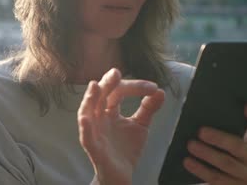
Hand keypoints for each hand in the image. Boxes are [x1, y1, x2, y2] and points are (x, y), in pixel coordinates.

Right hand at [77, 68, 164, 184]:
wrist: (121, 176)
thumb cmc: (126, 149)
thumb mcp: (141, 125)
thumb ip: (149, 108)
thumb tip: (160, 91)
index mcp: (109, 110)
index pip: (118, 91)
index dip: (134, 86)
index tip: (153, 88)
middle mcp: (99, 117)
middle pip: (100, 95)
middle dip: (107, 83)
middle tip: (116, 73)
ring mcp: (94, 131)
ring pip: (87, 111)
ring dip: (90, 99)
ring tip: (95, 86)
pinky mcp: (93, 148)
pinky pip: (86, 137)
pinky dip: (85, 127)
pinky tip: (87, 118)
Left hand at [183, 103, 246, 184]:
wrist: (228, 181)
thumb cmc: (225, 157)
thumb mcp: (229, 144)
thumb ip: (224, 131)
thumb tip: (204, 115)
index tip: (246, 105)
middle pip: (238, 147)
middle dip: (219, 138)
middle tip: (200, 132)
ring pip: (226, 164)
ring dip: (207, 154)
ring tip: (190, 146)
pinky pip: (217, 180)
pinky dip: (201, 170)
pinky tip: (188, 162)